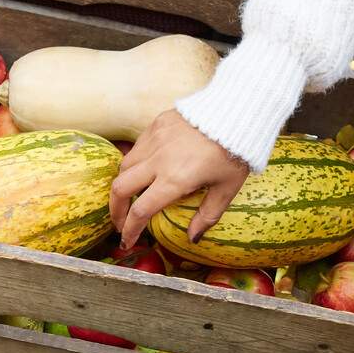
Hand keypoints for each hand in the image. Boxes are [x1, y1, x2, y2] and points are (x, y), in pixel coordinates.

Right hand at [110, 109, 252, 249]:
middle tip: (121, 221)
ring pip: (125, 166)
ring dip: (124, 184)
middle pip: (120, 188)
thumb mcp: (226, 189)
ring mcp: (155, 139)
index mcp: (175, 180)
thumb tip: (192, 239)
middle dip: (116, 209)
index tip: (127, 241)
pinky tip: (146, 168)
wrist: (237, 112)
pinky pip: (137, 147)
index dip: (130, 229)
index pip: (141, 210)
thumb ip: (207, 215)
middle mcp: (159, 160)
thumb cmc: (235, 153)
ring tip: (132, 195)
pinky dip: (136, 162)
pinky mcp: (157, 124)